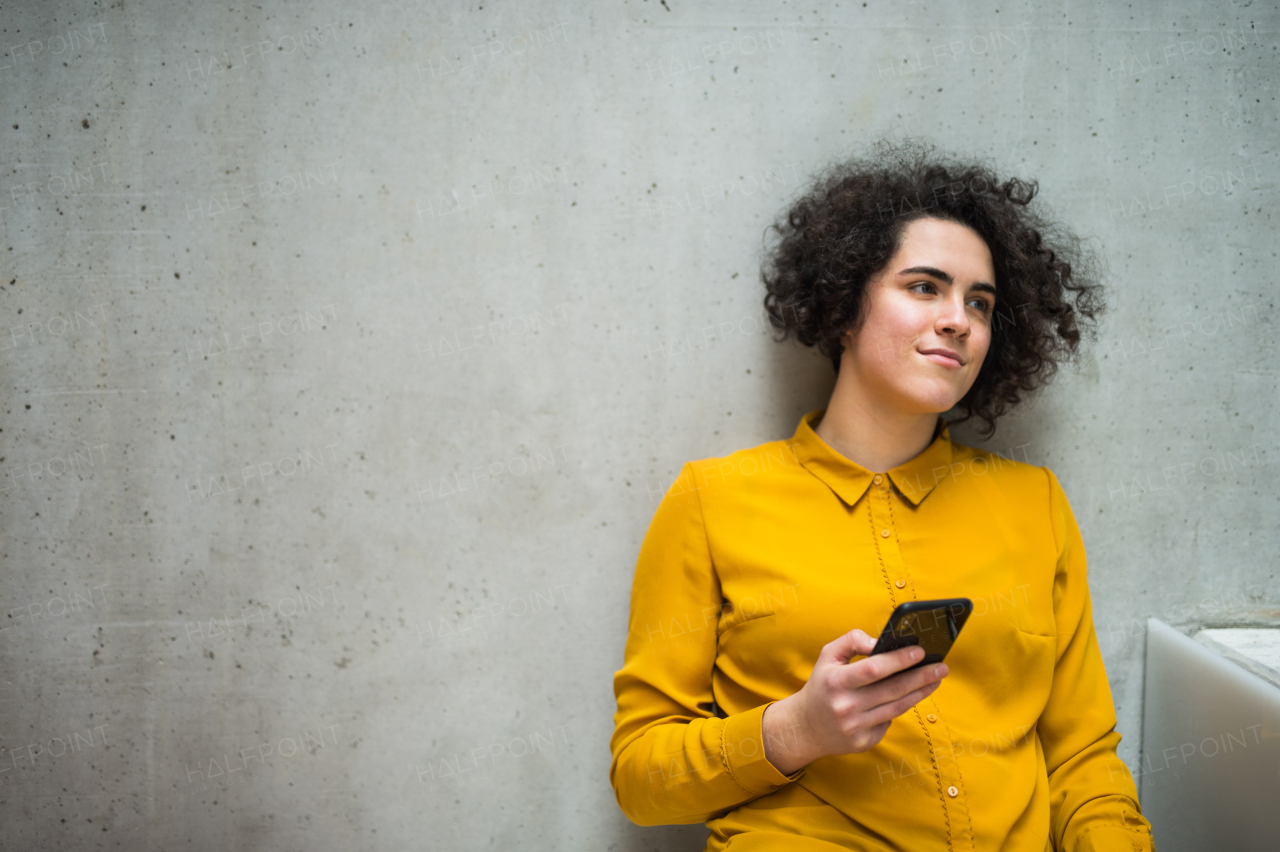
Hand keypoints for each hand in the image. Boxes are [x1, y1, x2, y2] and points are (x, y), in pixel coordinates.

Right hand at [762, 628, 947, 774]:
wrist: (805, 727)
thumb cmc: (822, 685)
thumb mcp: (828, 656)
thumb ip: (852, 640)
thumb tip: (880, 642)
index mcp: (836, 681)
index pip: (874, 668)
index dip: (899, 660)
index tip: (920, 651)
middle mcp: (846, 706)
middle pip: (893, 690)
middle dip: (921, 676)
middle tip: (942, 667)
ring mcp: (855, 727)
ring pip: (897, 708)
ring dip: (920, 692)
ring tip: (936, 680)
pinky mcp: (863, 742)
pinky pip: (888, 722)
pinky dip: (899, 708)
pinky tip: (909, 697)